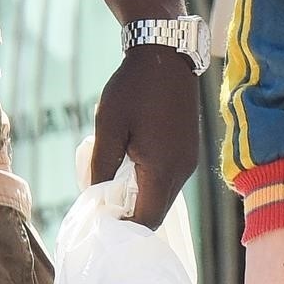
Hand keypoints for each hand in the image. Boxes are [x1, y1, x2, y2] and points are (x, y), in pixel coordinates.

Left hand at [95, 43, 203, 224]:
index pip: (147, 219)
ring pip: (164, 196)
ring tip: (114, 184)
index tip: (102, 222)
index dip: (125, 227)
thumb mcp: (108, 127)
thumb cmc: (133, 89)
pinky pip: (170, 179)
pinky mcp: (189, 151)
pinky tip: (131, 166)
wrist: (165, 55)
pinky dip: (151, 183)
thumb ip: (101, 166)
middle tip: (103, 207)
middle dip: (131, 215)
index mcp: (162, 170)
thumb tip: (94, 195)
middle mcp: (182, 171)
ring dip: (140, 198)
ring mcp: (189, 161)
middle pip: (157, 212)